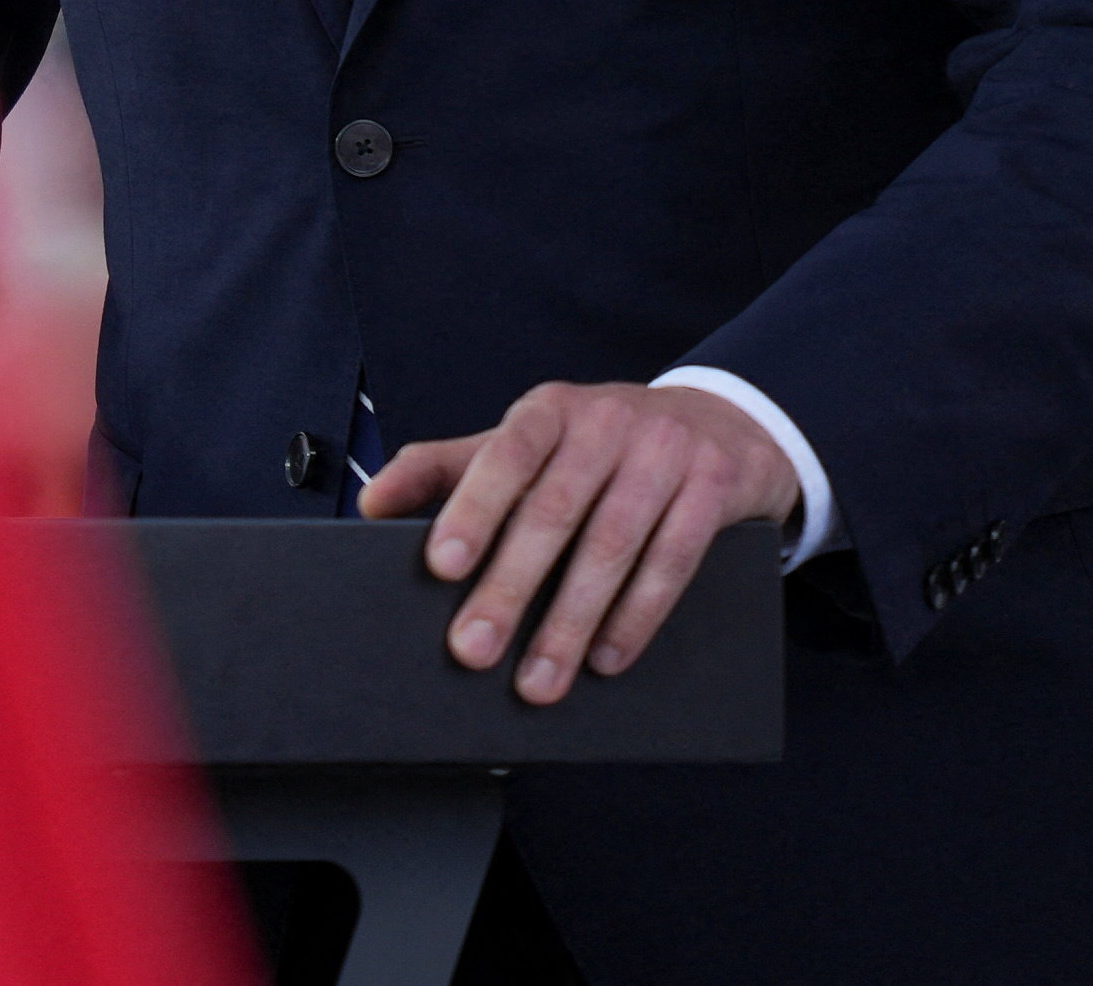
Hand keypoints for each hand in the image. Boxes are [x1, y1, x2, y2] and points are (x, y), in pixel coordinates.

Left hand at [357, 381, 798, 703]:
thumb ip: (451, 468)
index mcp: (550, 410)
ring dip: (571, 621)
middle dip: (510, 588)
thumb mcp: (529, 443)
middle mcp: (608, 421)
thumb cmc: (603, 446)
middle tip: (473, 651)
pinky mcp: (715, 485)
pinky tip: (607, 658)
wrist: (721, 424)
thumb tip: (371, 502)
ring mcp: (666, 451)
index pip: (506, 455)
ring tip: (538, 681)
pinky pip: (672, 558)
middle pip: (554, 511)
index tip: (441, 566)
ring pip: (613, 544)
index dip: (473, 508)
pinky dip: (637, 616)